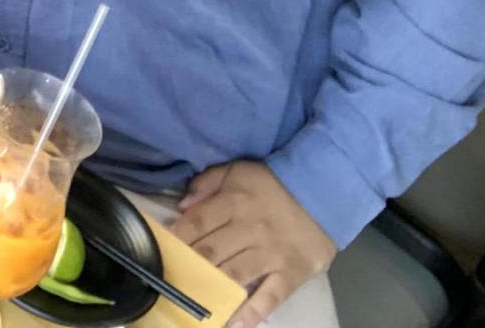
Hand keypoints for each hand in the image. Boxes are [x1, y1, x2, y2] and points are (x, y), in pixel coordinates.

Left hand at [170, 160, 336, 327]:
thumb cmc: (273, 184)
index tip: (160, 250)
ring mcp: (271, 254)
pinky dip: (252, 312)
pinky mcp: (291, 273)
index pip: (197, 223)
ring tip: (192, 303)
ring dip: (212, 288)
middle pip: (211, 251)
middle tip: (170, 279)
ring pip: (235, 274)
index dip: (177, 238)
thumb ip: (208, 183)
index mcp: (234, 203)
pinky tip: (234, 324)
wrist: (324, 193)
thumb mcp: (237, 171)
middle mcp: (250, 229)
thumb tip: (182, 206)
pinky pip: (270, 296)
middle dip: (189, 266)